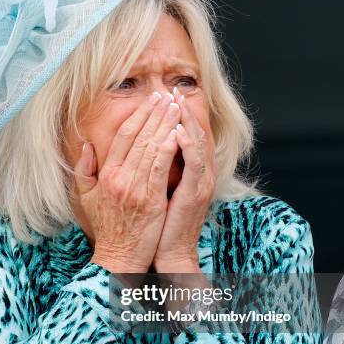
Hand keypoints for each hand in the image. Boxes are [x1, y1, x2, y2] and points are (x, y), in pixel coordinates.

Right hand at [74, 92, 180, 272]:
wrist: (119, 256)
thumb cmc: (107, 226)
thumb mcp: (87, 197)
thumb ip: (84, 169)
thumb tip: (87, 144)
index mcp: (106, 175)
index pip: (123, 137)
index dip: (137, 115)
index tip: (149, 101)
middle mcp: (119, 178)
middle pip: (139, 137)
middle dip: (155, 113)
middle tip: (167, 95)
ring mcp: (135, 188)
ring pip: (151, 148)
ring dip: (165, 125)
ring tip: (176, 107)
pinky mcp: (150, 199)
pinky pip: (160, 168)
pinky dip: (168, 149)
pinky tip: (177, 133)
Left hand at [154, 87, 215, 272]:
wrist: (170, 252)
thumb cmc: (159, 224)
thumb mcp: (156, 192)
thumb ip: (154, 169)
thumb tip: (142, 149)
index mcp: (190, 172)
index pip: (184, 135)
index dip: (175, 116)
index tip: (162, 98)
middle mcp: (200, 173)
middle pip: (193, 133)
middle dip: (181, 111)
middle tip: (170, 91)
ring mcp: (201, 182)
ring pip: (196, 143)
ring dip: (186, 121)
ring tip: (174, 102)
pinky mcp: (196, 192)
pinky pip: (194, 163)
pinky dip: (187, 145)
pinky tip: (176, 131)